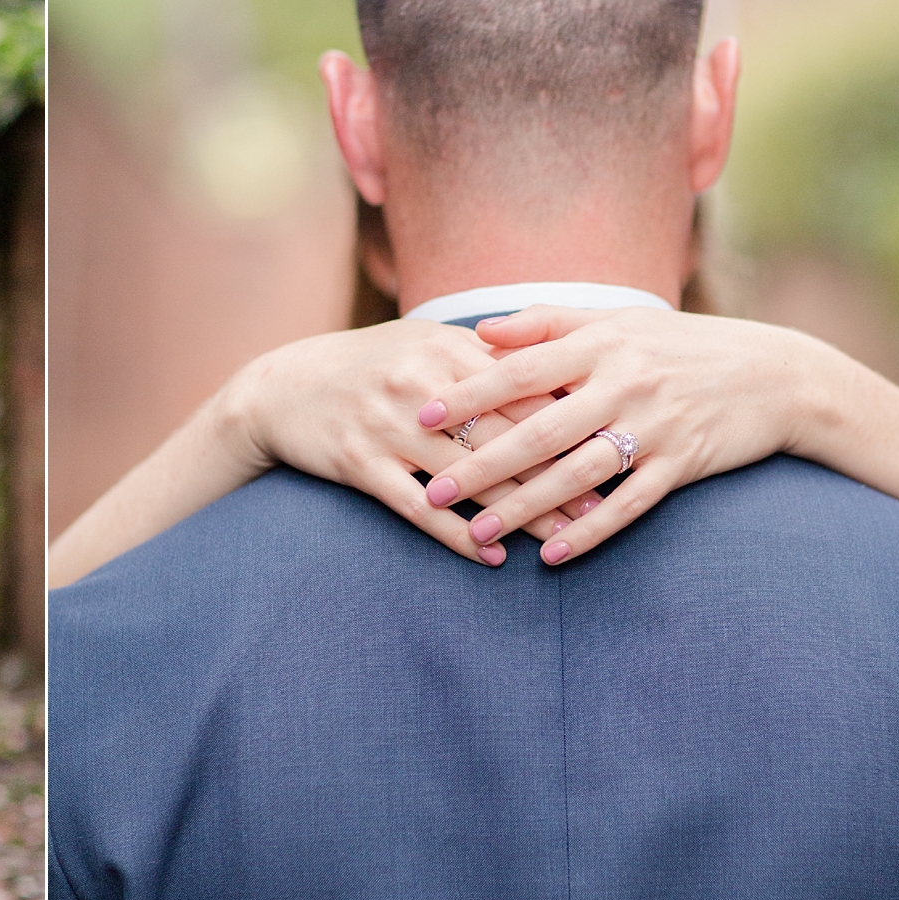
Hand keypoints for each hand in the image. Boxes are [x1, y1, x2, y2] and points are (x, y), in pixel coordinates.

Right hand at [228, 321, 601, 565]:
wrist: (281, 388)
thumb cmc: (367, 366)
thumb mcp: (422, 342)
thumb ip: (485, 353)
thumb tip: (561, 366)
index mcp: (445, 349)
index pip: (523, 388)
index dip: (573, 419)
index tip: (617, 443)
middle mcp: (420, 385)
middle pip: (505, 435)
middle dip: (560, 471)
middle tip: (606, 502)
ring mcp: (387, 426)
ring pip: (467, 477)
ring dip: (519, 512)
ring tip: (562, 537)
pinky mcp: (358, 464)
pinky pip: (417, 508)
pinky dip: (456, 535)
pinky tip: (490, 557)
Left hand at [415, 305, 804, 564]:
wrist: (774, 374)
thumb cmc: (679, 345)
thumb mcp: (617, 322)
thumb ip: (546, 324)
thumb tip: (479, 332)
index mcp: (602, 344)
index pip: (521, 370)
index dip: (470, 393)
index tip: (422, 413)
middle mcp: (625, 384)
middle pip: (541, 429)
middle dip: (483, 463)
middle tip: (433, 490)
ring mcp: (655, 426)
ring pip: (578, 474)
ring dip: (526, 507)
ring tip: (479, 530)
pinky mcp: (683, 464)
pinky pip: (629, 505)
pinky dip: (591, 531)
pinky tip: (553, 555)